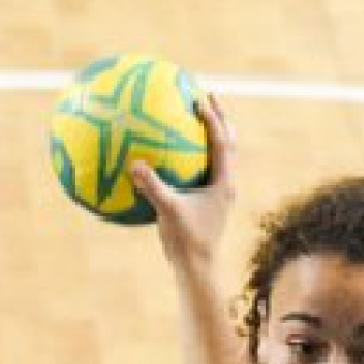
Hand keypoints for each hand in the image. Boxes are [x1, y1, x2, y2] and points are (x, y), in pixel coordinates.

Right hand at [129, 92, 238, 271]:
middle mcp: (226, 183)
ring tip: (197, 116)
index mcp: (223, 182)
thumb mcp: (168, 212)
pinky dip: (195, 155)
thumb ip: (153, 187)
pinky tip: (174, 152)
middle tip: (206, 96)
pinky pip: (204, 169)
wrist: (198, 267)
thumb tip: (134, 164)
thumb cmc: (186, 241)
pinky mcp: (210, 200)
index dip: (212, 119)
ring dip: (212, 134)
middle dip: (219, 118)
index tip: (200, 100)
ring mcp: (219, 192)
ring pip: (221, 155)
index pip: (221, 143)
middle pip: (229, 142)